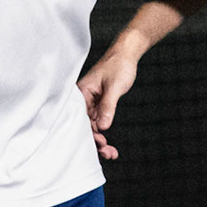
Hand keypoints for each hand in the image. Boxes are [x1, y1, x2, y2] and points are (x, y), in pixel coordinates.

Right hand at [77, 42, 140, 160]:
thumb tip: (103, 126)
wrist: (126, 53)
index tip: (101, 144)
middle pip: (84, 126)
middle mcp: (82, 99)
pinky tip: (109, 145)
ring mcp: (90, 103)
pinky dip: (103, 132)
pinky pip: (98, 122)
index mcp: (81, 93)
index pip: (80, 119)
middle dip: (95, 142)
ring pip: (92, 127)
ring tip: (112, 153)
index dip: (89, 134)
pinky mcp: (98, 104)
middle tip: (109, 153)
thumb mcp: (114, 87)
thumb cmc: (118, 65)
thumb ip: (108, 106)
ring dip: (100, 140)